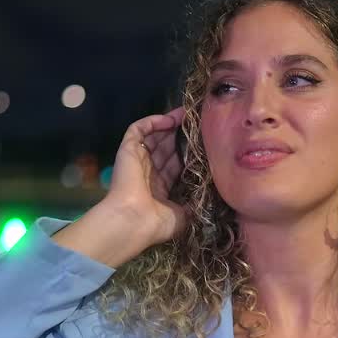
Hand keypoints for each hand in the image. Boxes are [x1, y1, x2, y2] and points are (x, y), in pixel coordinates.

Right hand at [99, 107, 189, 246]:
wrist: (134, 220)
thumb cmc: (157, 222)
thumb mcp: (183, 216)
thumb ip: (194, 205)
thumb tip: (210, 198)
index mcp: (159, 188)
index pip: (174, 164)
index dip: (187, 152)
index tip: (203, 143)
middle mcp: (148, 172)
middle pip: (165, 147)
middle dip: (179, 135)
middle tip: (197, 123)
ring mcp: (137, 160)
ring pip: (153, 135)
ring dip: (169, 124)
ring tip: (187, 115)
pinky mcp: (127, 150)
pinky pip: (138, 129)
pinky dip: (153, 122)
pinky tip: (170, 121)